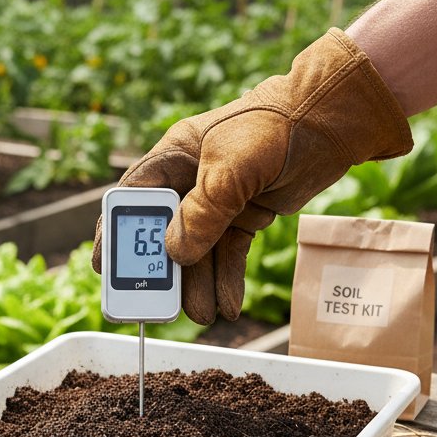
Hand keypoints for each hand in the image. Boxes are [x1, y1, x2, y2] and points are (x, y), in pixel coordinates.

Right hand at [92, 28, 412, 323]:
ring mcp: (218, 202)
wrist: (331, 120)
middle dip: (164, 273)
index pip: (132, 200)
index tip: (105, 267)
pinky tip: (229, 305)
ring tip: (205, 316)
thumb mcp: (232, 167)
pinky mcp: (245, 217)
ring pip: (198, 252)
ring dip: (199, 285)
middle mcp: (189, 183)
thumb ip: (203, 212)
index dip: (115, 233)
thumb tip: (175, 255)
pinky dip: (227, 280)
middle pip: (164, 234)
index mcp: (173, 159)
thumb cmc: (274, 126)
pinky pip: (229, 254)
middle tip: (160, 307)